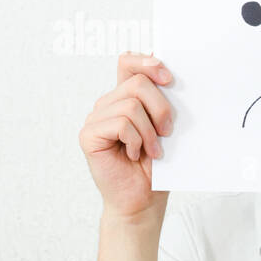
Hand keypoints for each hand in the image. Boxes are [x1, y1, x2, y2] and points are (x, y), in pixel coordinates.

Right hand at [79, 52, 174, 219]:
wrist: (144, 199)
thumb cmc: (157, 166)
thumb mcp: (166, 128)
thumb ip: (164, 102)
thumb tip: (171, 76)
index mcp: (125, 97)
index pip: (128, 61)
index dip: (148, 62)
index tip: (170, 79)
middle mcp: (108, 104)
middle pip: (138, 83)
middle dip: (162, 108)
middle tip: (167, 133)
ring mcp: (95, 118)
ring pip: (131, 105)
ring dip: (150, 132)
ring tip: (152, 150)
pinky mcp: (89, 135)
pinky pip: (120, 124)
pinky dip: (136, 140)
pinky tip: (134, 154)